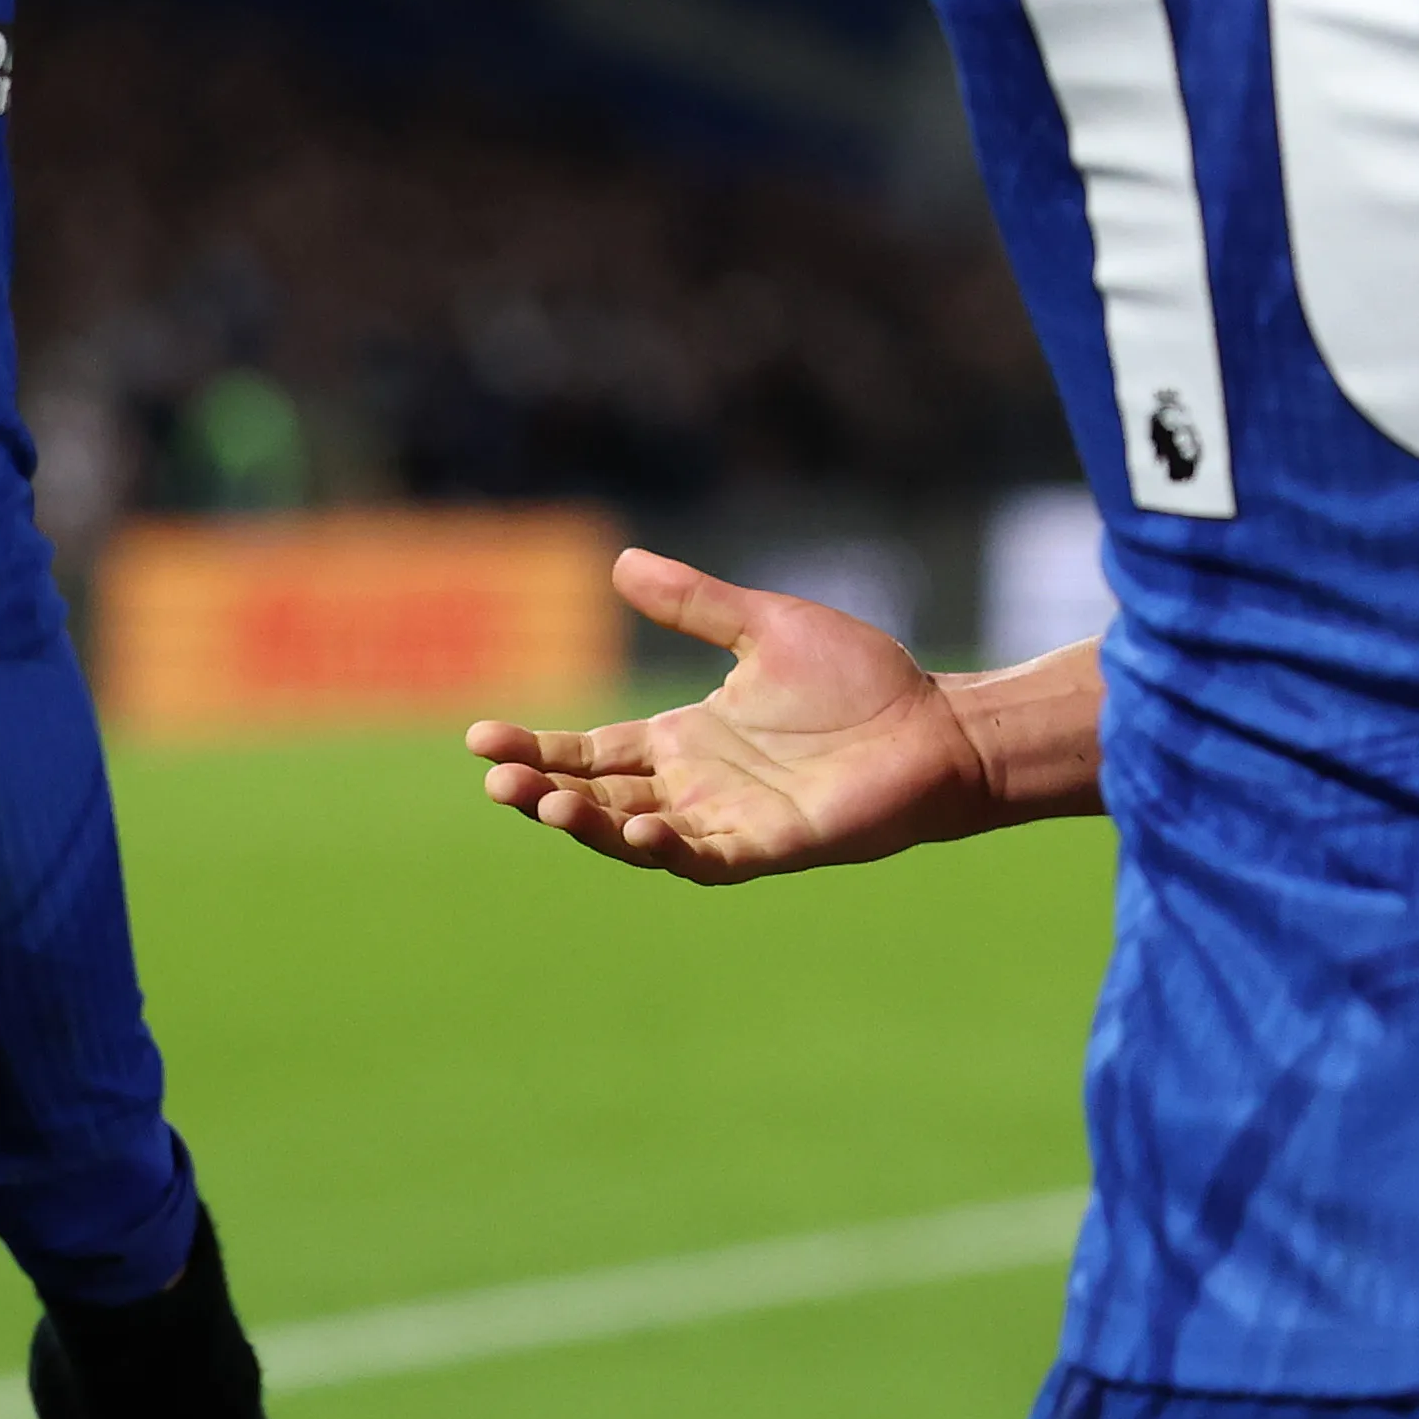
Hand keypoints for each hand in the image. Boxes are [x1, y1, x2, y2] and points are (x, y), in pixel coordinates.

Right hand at [466, 550, 1000, 881]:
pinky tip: (637, 828)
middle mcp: (695, 786)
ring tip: (540, 803)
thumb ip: (694, 603)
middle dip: (543, 789)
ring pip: (636, 832)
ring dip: (588, 823)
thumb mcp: (763, 626)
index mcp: (686, 738)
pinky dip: (666, 847)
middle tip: (495, 776)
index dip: (538, 747)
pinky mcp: (769, 845)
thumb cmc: (861, 678)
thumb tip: (620, 562)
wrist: (938, 724)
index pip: (591, 751)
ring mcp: (727, 820)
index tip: (480, 737)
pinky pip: (704, 856)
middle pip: (598, 795)